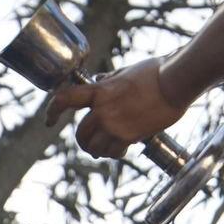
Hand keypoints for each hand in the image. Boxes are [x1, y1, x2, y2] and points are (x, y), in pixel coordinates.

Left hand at [44, 56, 187, 158]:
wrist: (176, 82)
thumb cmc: (156, 71)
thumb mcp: (127, 70)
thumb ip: (110, 78)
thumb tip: (100, 78)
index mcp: (99, 90)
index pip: (66, 99)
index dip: (53, 110)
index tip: (48, 121)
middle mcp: (102, 110)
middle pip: (80, 132)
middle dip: (83, 139)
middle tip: (89, 143)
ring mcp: (114, 124)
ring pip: (94, 146)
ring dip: (98, 149)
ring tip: (106, 149)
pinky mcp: (128, 137)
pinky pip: (113, 152)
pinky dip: (113, 153)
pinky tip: (119, 151)